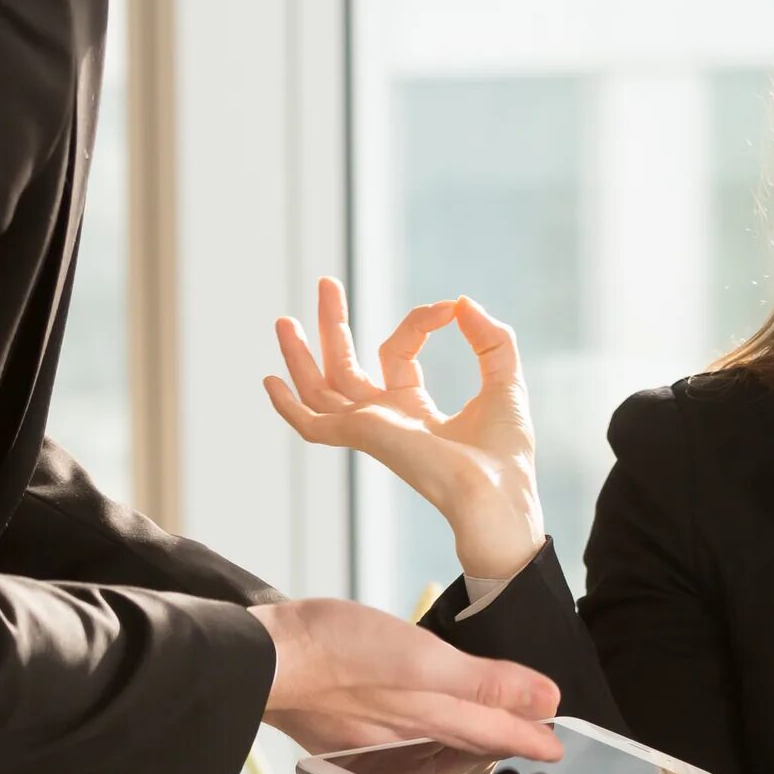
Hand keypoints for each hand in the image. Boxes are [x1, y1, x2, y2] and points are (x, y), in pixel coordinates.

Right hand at [256, 598, 562, 761]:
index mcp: (434, 722)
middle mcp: (411, 738)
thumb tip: (545, 702)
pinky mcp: (350, 727)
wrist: (255, 657)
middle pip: (476, 748)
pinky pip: (407, 738)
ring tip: (498, 750)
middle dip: (512, 754)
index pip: (502, 736)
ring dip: (474, 748)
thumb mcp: (422, 661)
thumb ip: (485, 683)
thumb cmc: (334, 653)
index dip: (537, 741)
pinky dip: (431, 737)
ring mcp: (378, 736)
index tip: (566, 753)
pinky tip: (427, 733)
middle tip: (545, 766)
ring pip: (441, 745)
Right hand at [264, 276, 546, 581]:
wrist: (497, 492)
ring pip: (320, 389)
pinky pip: (313, 425)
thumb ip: (492, 340)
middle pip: (345, 367)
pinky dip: (289, 407)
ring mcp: (370, 429)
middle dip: (333, 325)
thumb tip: (465, 304)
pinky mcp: (362, 435)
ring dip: (300, 354)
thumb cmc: (504, 454)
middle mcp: (385, 420)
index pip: (398, 352)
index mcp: (412, 411)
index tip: (451, 308)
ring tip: (283, 320)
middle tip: (326, 282)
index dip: (420, 322)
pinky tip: (270, 381)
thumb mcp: (504, 381)